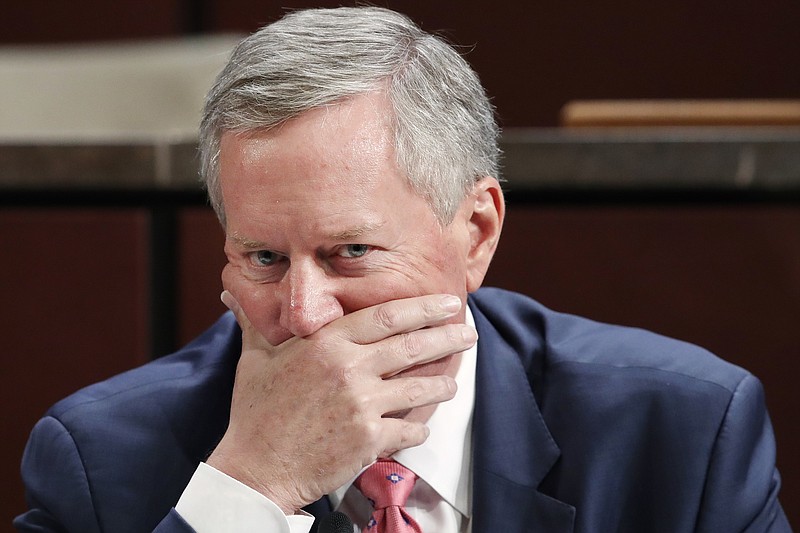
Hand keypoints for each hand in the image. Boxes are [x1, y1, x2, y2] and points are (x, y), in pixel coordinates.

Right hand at [206, 291, 476, 513]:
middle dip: (447, 337)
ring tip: (452, 382)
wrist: (255, 468)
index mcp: (326, 343)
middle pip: (412, 346)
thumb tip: (232, 294)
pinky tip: (422, 426)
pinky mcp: (369, 440)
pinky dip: (419, 428)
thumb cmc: (255, 412)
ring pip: (419, 388)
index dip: (423, 308)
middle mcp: (349, 369)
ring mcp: (361, 405)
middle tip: (469, 332)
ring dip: (442, 384)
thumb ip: (256, 322)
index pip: (387, 316)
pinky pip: (409, 429)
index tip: (448, 303)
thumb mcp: (254, 359)